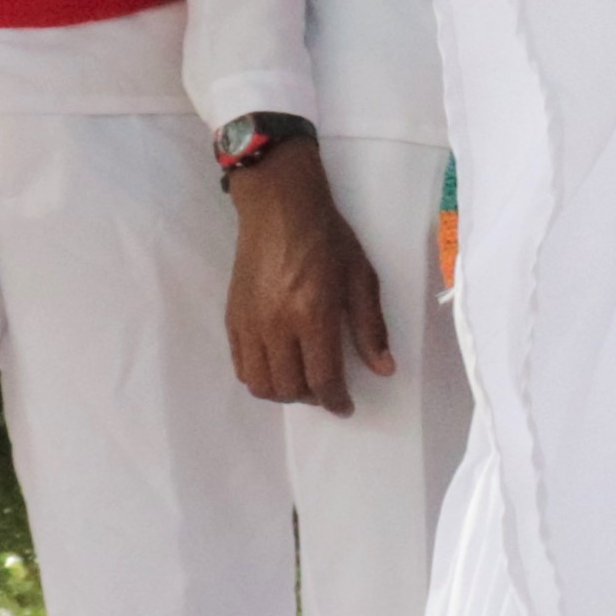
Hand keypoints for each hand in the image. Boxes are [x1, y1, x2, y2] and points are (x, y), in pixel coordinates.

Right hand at [222, 143, 397, 413]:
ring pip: (260, 383)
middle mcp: (275, 325)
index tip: (346, 407)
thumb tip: (384, 368)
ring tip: (303, 381)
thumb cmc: (328, 238)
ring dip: (284, 392)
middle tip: (328, 389)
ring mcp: (249, 323)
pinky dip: (260, 377)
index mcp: (311, 315)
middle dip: (312, 397)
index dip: (336, 400)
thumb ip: (370, 327)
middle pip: (289, 387)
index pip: (322, 377)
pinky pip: (241, 366)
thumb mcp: (361, 278)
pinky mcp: (232, 318)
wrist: (279, 209)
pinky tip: (279, 366)